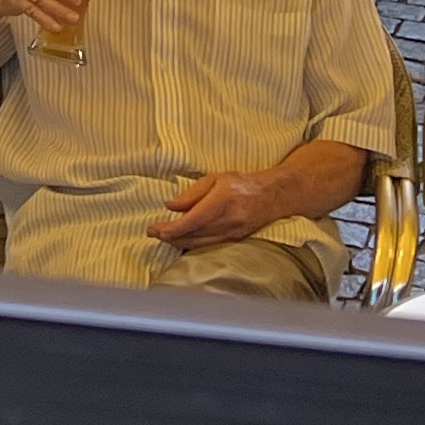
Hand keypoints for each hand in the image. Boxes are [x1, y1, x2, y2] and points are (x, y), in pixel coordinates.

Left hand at [150, 167, 286, 249]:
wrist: (272, 197)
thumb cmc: (242, 184)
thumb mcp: (215, 179)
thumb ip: (192, 193)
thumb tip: (170, 206)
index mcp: (221, 203)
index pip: (191, 221)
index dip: (171, 229)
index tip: (154, 228)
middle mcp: (227, 222)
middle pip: (192, 235)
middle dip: (169, 236)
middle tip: (152, 232)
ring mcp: (231, 234)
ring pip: (198, 243)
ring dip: (178, 242)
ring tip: (162, 236)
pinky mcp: (234, 240)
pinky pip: (208, 245)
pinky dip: (192, 244)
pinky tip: (181, 241)